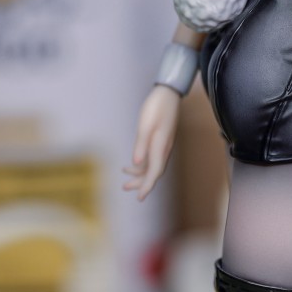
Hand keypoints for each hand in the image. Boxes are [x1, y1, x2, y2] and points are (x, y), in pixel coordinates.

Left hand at [123, 84, 180, 200]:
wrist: (168, 93)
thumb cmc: (156, 107)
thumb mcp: (145, 125)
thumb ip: (141, 145)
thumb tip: (137, 163)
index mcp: (160, 147)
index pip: (154, 172)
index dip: (146, 186)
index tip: (139, 197)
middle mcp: (164, 149)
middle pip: (153, 173)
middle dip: (140, 183)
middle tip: (125, 188)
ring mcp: (163, 145)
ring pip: (152, 166)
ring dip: (139, 173)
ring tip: (124, 177)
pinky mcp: (160, 140)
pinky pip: (152, 158)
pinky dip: (141, 163)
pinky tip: (131, 163)